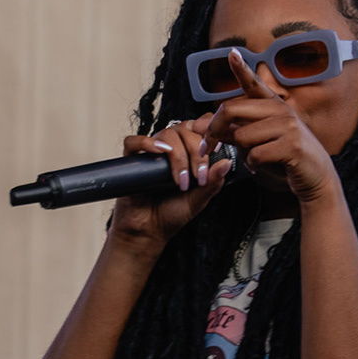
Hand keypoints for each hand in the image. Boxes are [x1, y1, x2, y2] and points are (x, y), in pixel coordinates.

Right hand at [106, 123, 231, 250]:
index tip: (217, 148)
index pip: (198, 127)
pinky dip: (146, 142)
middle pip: (184, 128)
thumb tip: (226, 163)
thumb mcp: (199, 199)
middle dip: (196, 151)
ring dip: (177, 154)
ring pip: (165, 133)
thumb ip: (212, 182)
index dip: (207, 131)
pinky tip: (159, 153)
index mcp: (188, 153)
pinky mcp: (131, 161)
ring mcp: (150, 153)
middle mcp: (170, 149)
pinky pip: (133, 142)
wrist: (149, 231)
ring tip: (181, 179)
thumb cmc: (172, 214)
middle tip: (198, 175)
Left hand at [196, 49, 340, 202]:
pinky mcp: (292, 146)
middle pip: (231, 109)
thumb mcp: (254, 142)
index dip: (241, 68)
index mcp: (272, 105)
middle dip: (214, 130)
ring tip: (254, 158)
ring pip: (241, 136)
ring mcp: (288, 126)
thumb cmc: (283, 158)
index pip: (253, 83)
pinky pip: (254, 154)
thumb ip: (227, 132)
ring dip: (240, 153)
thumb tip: (195, 125)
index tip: (231, 52)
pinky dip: (252, 165)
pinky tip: (262, 166)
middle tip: (207, 147)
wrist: (315, 177)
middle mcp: (280, 110)